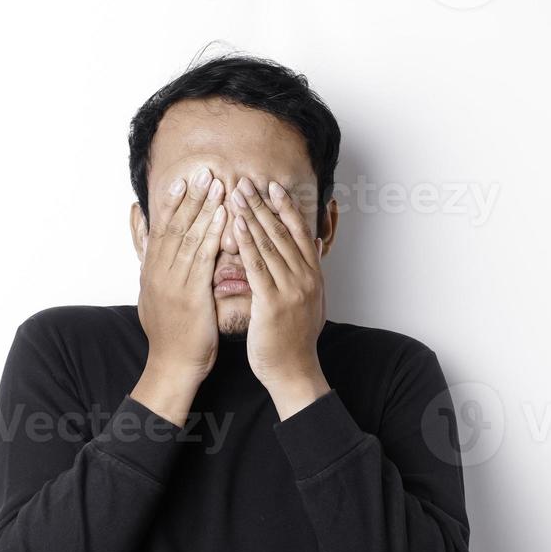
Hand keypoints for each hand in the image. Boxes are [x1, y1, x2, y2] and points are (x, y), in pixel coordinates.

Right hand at [132, 167, 227, 425]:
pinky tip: (223, 217)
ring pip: (188, 236)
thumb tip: (143, 240)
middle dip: (190, 197)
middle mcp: (159, 271)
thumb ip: (149, 263)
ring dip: (203, 208)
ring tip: (217, 184)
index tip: (183, 180)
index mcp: (152, 271)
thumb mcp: (153, 294)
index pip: (161, 228)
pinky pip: (202, 257)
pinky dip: (212, 234)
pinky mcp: (189, 293)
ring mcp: (172, 281)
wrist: (173, 364)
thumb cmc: (171, 333)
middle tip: (204, 172)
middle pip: (174, 225)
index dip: (172, 202)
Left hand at [232, 177, 330, 417]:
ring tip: (237, 194)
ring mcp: (291, 289)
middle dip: (263, 204)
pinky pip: (258, 267)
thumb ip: (310, 272)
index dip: (286, 207)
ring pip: (270, 244)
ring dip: (252, 216)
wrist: (294, 371)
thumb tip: (313, 246)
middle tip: (246, 180)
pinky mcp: (274, 303)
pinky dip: (247, 243)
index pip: (300, 232)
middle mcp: (306, 278)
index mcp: (313, 275)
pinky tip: (237, 226)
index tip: (272, 186)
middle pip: (283, 232)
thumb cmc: (295, 340)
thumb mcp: (310, 302)